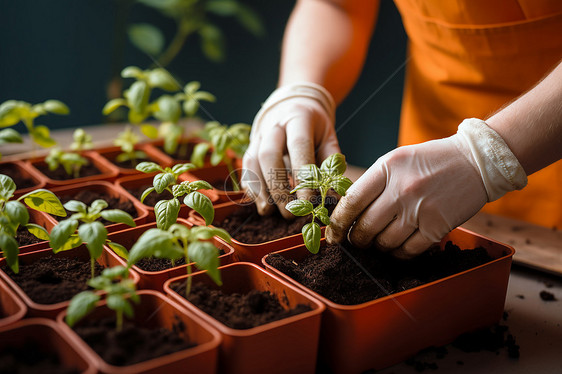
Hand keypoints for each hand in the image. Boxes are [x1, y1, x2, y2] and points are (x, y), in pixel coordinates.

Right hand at [242, 82, 339, 217]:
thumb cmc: (314, 128)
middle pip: (269, 155)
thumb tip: (333, 195)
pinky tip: (260, 204)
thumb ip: (331, 164)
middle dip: (278, 187)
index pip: (299, 146)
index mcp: (298, 118)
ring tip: (270, 212)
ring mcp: (258, 136)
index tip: (309, 203)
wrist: (292, 107)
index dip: (303, 176)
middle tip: (289, 212)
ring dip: (260, 190)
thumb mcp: (328, 138)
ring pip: (252, 162)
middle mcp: (274, 125)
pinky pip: (245, 168)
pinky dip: (251, 188)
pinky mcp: (249, 147)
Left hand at [326, 118, 527, 258]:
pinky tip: (399, 247)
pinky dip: (399, 253)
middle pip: (365, 227)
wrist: (475, 161)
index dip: (338, 222)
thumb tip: (346, 212)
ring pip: (385, 242)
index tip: (333, 233)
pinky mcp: (438, 226)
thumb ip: (372, 183)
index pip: (352, 201)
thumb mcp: (396, 160)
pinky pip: (408, 251)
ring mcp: (420, 209)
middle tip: (357, 240)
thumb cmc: (430, 161)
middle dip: (357, 239)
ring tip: (380, 241)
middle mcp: (401, 189)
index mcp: (387, 169)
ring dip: (378, 247)